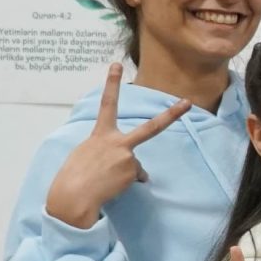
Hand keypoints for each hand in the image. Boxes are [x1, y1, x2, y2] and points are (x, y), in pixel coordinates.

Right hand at [43, 63, 192, 227]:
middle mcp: (117, 141)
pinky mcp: (132, 171)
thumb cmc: (74, 175)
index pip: (107, 104)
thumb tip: (134, 166)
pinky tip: (111, 186)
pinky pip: (135, 177)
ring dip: (123, 173)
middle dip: (172, 115)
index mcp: (100, 134)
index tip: (116, 65)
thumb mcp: (87, 154)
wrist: (73, 195)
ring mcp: (128, 156)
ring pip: (134, 164)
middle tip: (188, 102)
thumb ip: (110, 151)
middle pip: (152, 127)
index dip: (112, 83)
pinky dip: (125, 182)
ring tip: (104, 179)